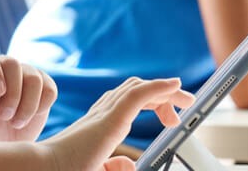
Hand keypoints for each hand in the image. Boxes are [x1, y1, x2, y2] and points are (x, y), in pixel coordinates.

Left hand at [0, 48, 57, 140]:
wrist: (0, 144)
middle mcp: (3, 67)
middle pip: (12, 64)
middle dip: (10, 95)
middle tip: (3, 116)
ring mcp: (25, 75)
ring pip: (34, 79)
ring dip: (26, 106)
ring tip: (15, 122)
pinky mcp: (44, 87)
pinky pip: (49, 90)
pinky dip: (41, 107)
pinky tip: (28, 117)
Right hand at [42, 77, 194, 170]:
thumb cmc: (62, 170)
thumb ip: (111, 168)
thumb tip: (128, 165)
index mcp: (96, 127)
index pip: (125, 103)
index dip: (149, 102)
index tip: (167, 117)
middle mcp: (99, 116)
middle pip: (133, 91)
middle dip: (162, 94)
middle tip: (183, 103)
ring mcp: (103, 116)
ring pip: (137, 89)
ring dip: (164, 90)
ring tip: (185, 97)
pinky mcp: (108, 120)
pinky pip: (137, 96)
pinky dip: (158, 87)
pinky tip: (174, 86)